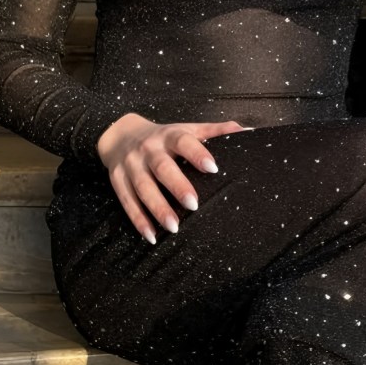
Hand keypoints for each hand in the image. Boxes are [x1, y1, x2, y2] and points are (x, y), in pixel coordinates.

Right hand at [96, 113, 249, 242]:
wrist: (121, 134)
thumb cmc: (164, 137)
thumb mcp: (187, 129)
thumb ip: (215, 131)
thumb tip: (248, 130)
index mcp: (169, 135)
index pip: (183, 142)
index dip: (197, 153)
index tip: (213, 168)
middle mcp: (148, 149)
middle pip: (163, 167)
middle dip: (177, 185)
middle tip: (194, 204)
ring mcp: (131, 165)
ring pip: (143, 188)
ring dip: (158, 208)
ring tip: (174, 226)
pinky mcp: (117, 180)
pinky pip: (127, 202)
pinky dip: (138, 220)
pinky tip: (151, 236)